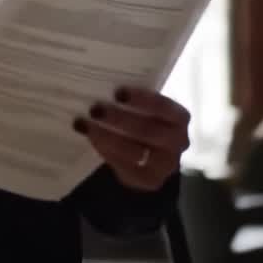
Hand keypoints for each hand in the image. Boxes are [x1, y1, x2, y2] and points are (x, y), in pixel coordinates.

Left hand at [73, 87, 189, 191]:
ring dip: (106, 136)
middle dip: (119, 119)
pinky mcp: (150, 180)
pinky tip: (90, 139)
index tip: (117, 92)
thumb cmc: (142, 118)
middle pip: (148, 130)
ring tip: (83, 124)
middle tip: (94, 109)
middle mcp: (178, 141)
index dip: (142, 99)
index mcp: (179, 117)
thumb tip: (101, 81)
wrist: (147, 155)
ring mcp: (166, 164)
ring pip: (136, 151)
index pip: (164, 107)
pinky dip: (106, 151)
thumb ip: (131, 96)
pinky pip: (126, 167)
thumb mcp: (144, 106)